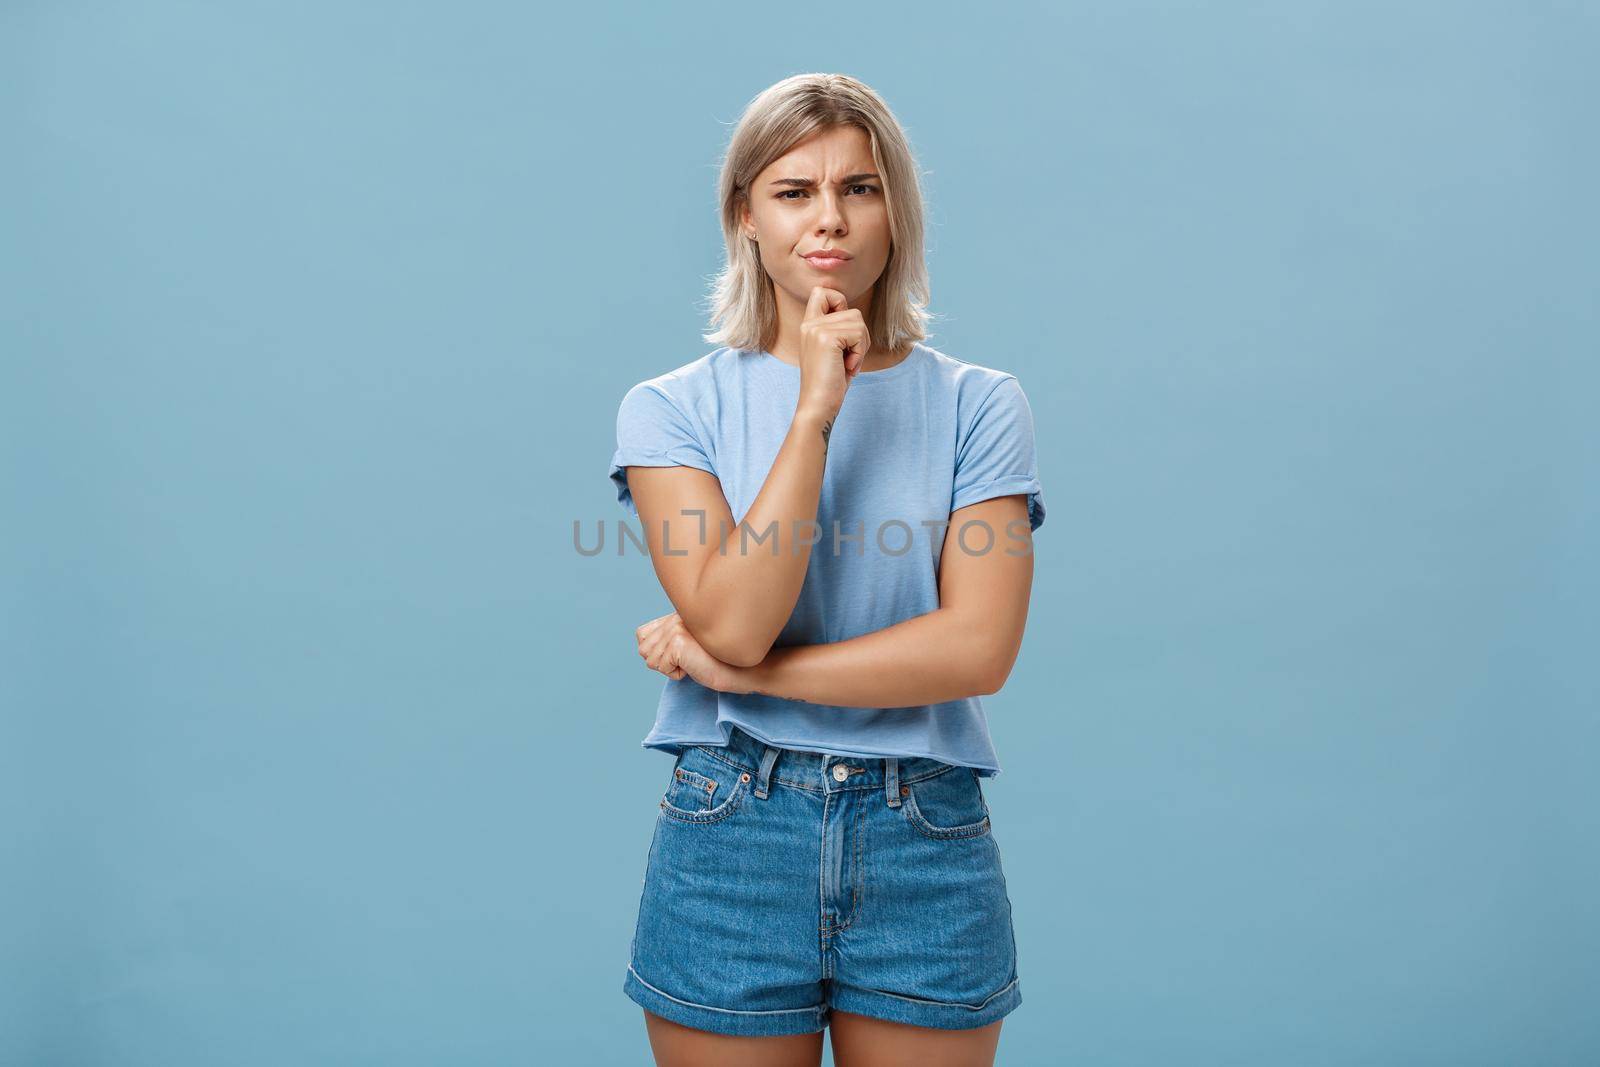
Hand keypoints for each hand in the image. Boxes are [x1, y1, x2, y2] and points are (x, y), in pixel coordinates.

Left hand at [635, 612, 751, 692]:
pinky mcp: (678, 641)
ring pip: (651, 659)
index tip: (681, 655)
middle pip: (644, 649)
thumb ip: (668, 640)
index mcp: (676, 616)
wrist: (740, 670)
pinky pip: (661, 666)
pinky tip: (694, 666)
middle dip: (663, 662)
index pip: (642, 634)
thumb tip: (643, 648)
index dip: (656, 651)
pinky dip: (676, 674)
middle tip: (689, 660)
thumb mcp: (688, 647)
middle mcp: (675, 618)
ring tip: (693, 661)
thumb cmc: (717, 662)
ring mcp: (676, 628)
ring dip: (670, 668)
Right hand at [796, 285, 870, 419]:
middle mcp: (809, 323)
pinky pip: (859, 333)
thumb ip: (839, 330)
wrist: (818, 406)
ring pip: (858, 320)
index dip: (840, 303)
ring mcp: (816, 329)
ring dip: (861, 345)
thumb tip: (856, 315)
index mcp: (808, 325)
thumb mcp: (834, 351)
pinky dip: (860, 353)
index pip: (822, 291)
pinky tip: (847, 367)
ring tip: (846, 363)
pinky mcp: (826, 337)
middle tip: (848, 357)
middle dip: (860, 335)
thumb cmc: (830, 383)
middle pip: (852, 310)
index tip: (844, 333)